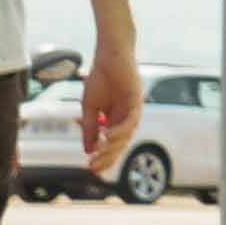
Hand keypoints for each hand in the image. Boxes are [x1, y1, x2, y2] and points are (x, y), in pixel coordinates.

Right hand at [79, 41, 142, 169]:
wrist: (108, 56)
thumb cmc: (100, 79)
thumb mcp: (90, 108)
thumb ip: (90, 128)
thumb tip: (88, 150)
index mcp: (115, 121)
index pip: (112, 144)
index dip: (103, 157)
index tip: (90, 168)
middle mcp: (126, 118)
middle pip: (120, 144)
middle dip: (107, 156)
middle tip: (94, 167)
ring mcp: (133, 111)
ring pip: (126, 135)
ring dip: (113, 145)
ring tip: (99, 153)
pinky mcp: (137, 101)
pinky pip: (131, 120)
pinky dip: (120, 129)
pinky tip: (108, 135)